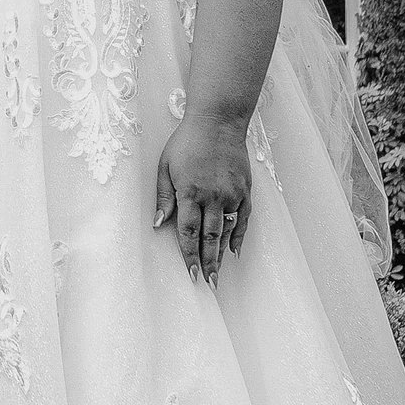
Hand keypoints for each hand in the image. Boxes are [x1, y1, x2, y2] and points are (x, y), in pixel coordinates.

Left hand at [154, 109, 252, 285]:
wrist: (218, 120)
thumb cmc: (187, 141)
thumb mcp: (165, 165)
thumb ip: (164, 196)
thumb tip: (159, 223)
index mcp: (190, 191)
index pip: (189, 232)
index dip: (189, 255)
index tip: (190, 274)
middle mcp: (213, 196)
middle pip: (210, 237)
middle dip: (207, 263)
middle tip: (208, 284)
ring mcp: (232, 193)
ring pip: (227, 231)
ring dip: (221, 254)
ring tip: (218, 273)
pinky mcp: (245, 189)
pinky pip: (244, 218)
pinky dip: (240, 235)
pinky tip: (234, 250)